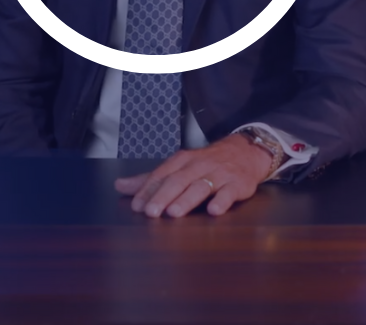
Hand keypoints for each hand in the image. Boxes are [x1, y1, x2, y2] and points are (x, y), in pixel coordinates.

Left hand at [113, 133, 274, 217]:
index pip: (162, 175)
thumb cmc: (207, 163)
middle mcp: (199, 165)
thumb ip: (150, 179)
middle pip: (178, 180)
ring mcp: (219, 174)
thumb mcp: (178, 167)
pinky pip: (230, 192)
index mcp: (182, 161)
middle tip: (151, 212)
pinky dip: (222, 200)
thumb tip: (119, 186)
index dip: (149, 190)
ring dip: (187, 199)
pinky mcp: (238, 184)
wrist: (246, 152)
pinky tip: (214, 211)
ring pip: (201, 186)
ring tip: (174, 212)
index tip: (137, 206)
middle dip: (163, 196)